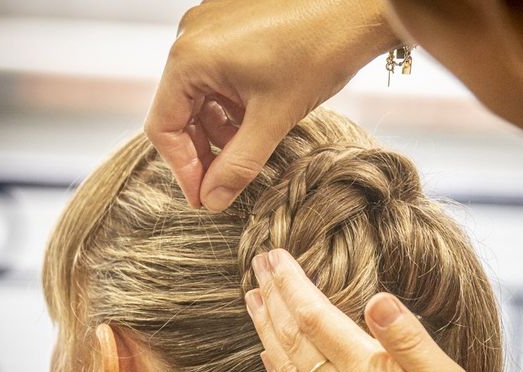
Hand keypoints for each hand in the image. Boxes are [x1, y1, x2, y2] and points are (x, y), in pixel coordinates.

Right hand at [144, 0, 396, 209]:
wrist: (359, 8)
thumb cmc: (320, 51)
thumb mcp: (274, 118)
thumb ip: (239, 165)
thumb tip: (213, 201)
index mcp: (190, 57)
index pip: (163, 127)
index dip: (182, 169)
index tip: (204, 197)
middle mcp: (190, 37)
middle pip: (179, 111)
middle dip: (202, 151)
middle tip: (223, 184)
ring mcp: (210, 27)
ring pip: (199, 95)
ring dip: (218, 130)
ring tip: (246, 152)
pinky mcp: (229, 25)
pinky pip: (216, 75)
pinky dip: (229, 104)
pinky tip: (253, 120)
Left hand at [245, 249, 511, 371]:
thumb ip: (411, 342)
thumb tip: (378, 299)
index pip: (315, 317)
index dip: (291, 283)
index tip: (274, 256)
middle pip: (292, 337)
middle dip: (271, 297)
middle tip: (256, 266)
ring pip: (284, 366)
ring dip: (265, 329)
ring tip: (253, 301)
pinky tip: (267, 358)